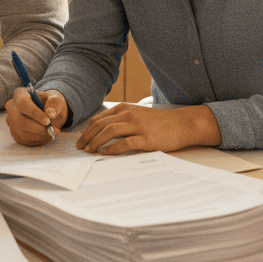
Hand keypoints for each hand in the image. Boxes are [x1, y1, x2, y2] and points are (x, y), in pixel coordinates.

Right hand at [5, 88, 67, 145]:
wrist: (46, 112)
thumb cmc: (49, 104)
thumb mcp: (55, 100)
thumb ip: (55, 103)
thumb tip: (50, 113)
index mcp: (20, 94)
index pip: (23, 104)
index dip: (34, 114)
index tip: (47, 121)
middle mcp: (11, 107)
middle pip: (21, 120)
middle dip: (39, 128)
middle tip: (53, 130)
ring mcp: (11, 121)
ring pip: (22, 132)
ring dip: (40, 135)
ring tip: (52, 132)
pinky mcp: (13, 132)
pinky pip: (23, 140)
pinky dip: (37, 140)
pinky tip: (45, 135)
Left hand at [75, 102, 221, 155]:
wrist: (182, 124)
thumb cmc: (158, 122)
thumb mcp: (136, 115)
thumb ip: (120, 120)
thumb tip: (100, 131)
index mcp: (124, 109)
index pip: (99, 119)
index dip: (87, 130)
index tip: (80, 140)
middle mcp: (129, 115)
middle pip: (101, 125)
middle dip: (87, 137)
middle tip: (80, 148)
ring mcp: (138, 126)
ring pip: (109, 131)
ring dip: (96, 141)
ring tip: (89, 151)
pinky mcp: (147, 138)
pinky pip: (125, 143)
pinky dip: (113, 148)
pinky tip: (105, 153)